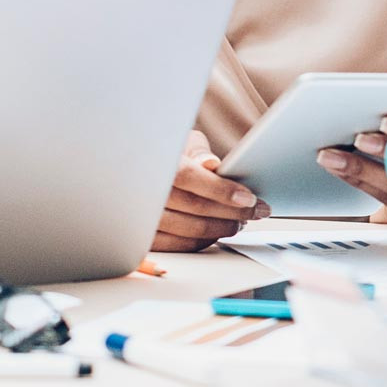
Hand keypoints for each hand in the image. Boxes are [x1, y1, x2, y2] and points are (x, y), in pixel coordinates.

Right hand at [151, 129, 267, 252]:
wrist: (130, 168)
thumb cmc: (160, 152)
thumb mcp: (177, 140)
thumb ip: (197, 151)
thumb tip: (212, 164)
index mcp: (152, 162)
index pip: (190, 177)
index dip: (222, 190)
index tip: (248, 198)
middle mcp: (143, 191)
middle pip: (195, 207)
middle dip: (232, 212)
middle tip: (255, 211)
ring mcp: (140, 217)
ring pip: (188, 230)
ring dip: (220, 229)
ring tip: (239, 222)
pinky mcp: (141, 237)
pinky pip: (176, 246)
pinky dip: (201, 241)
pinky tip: (216, 233)